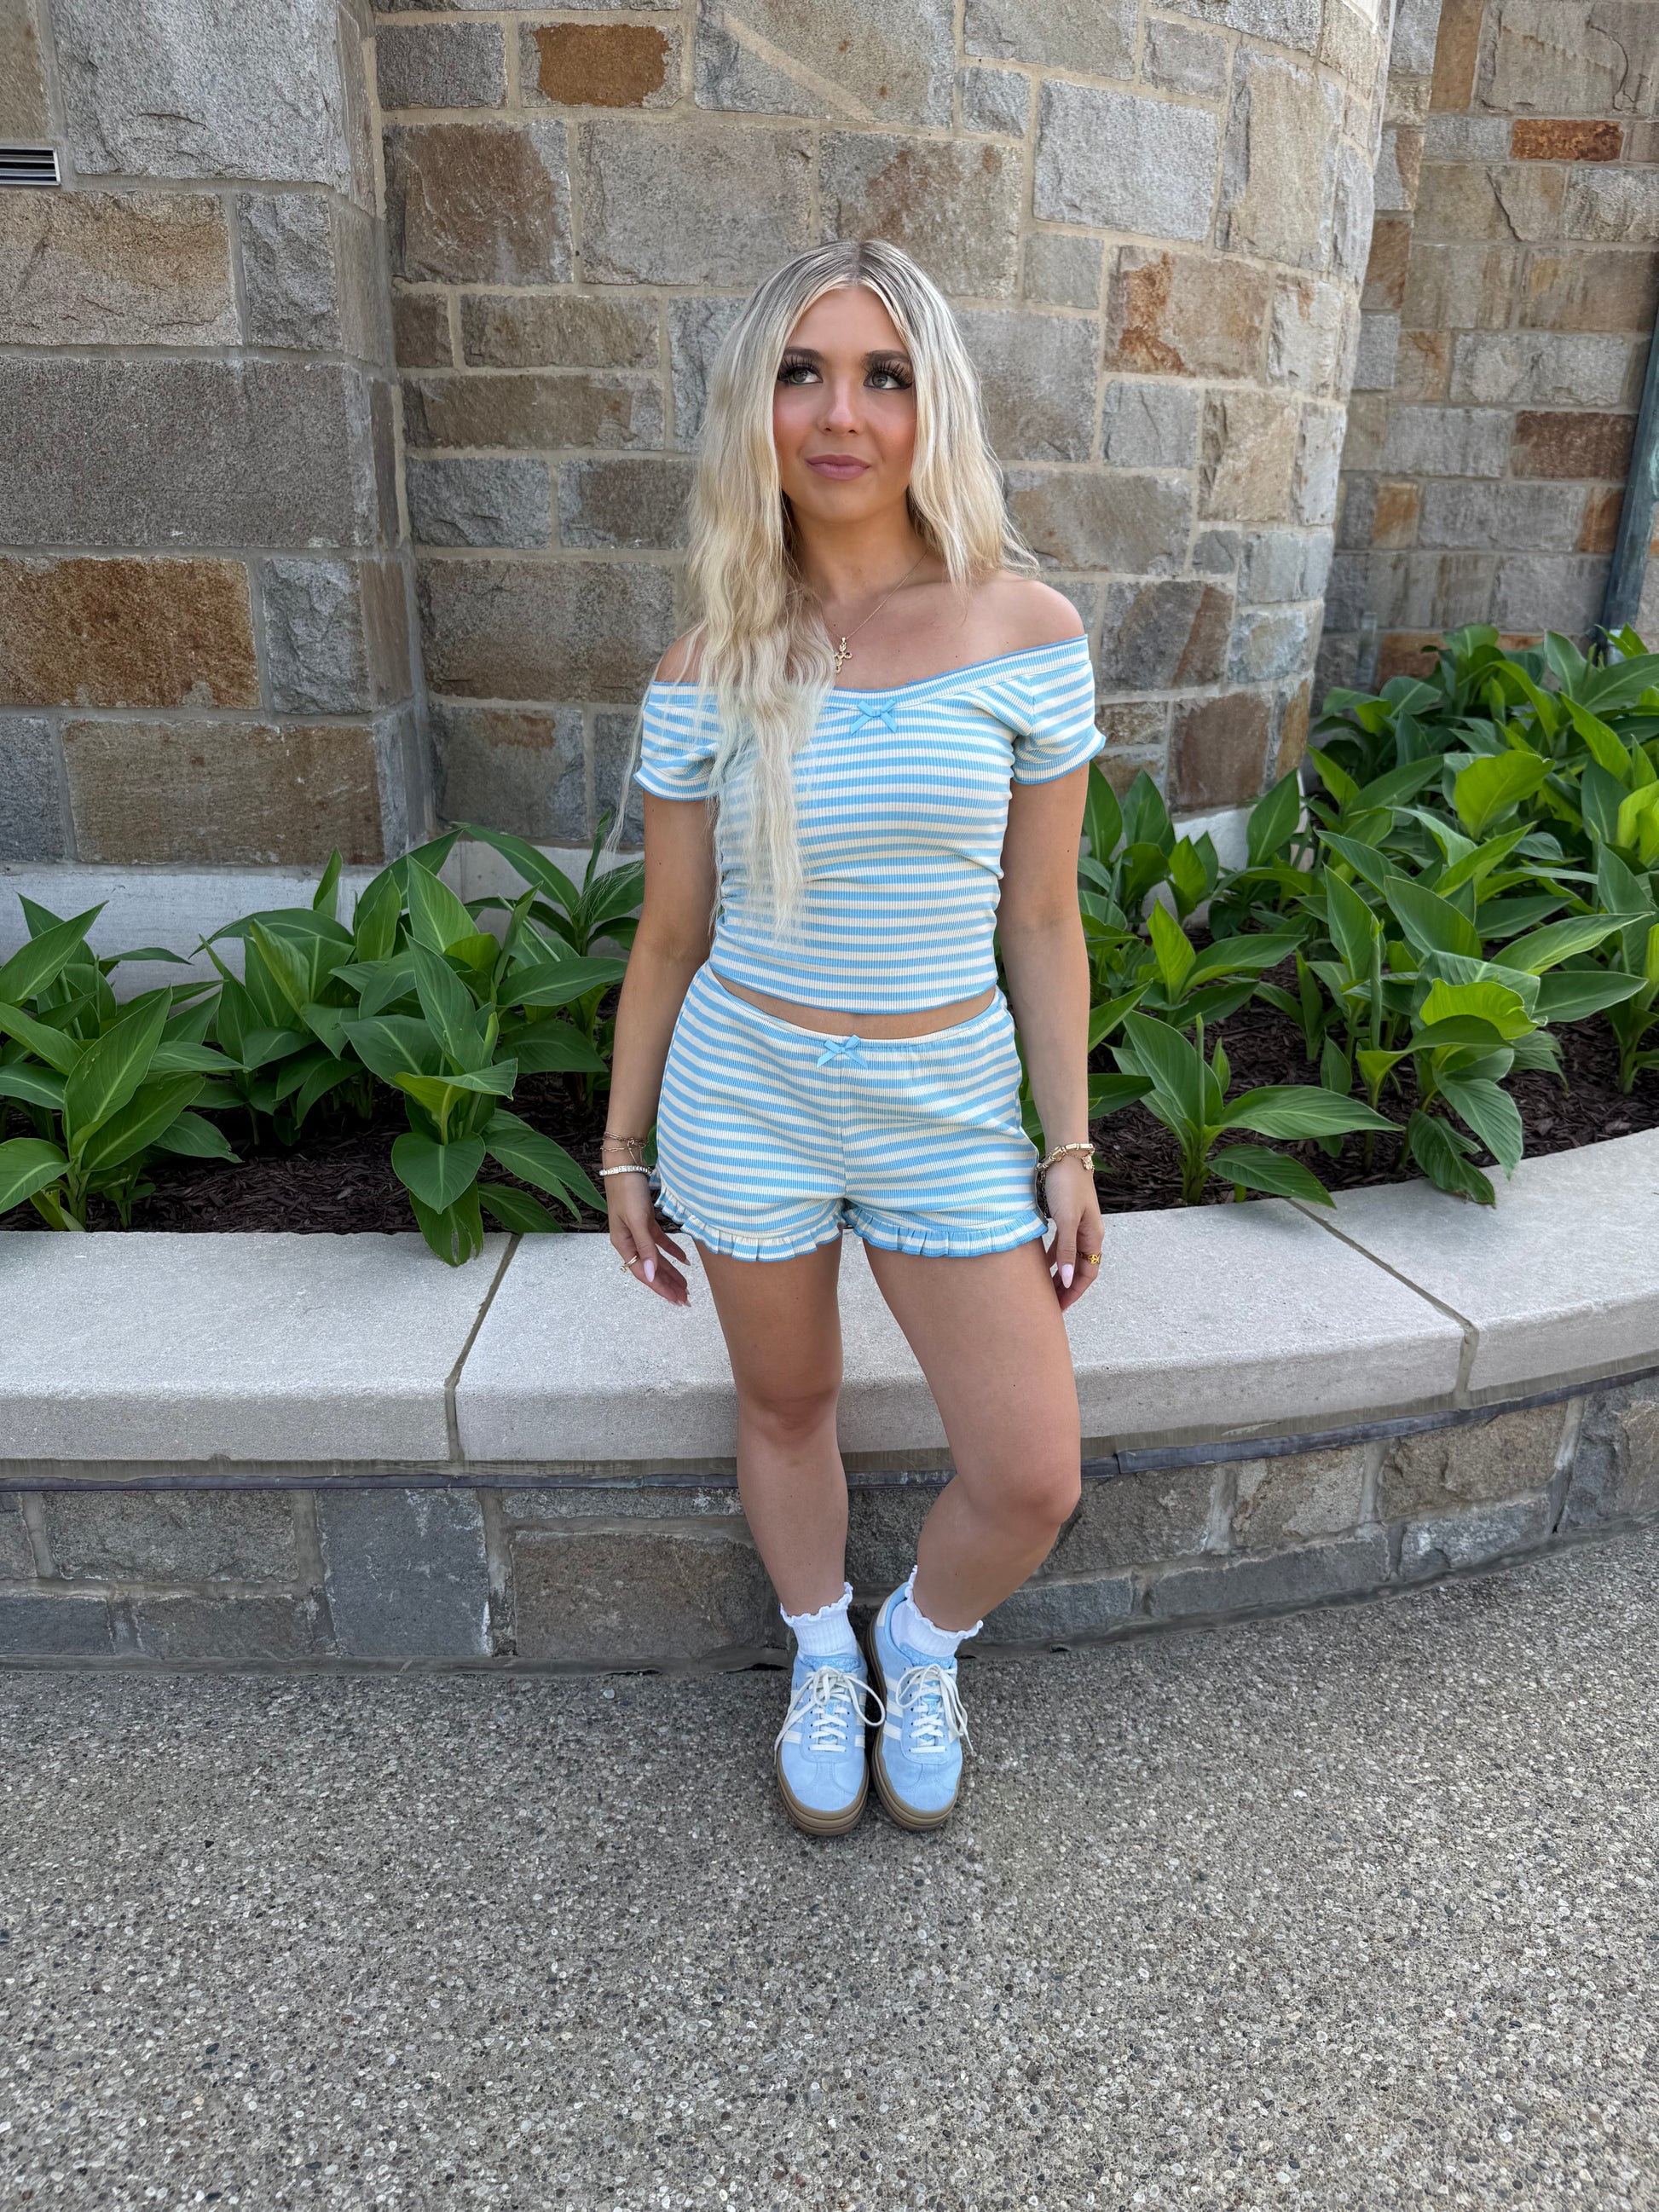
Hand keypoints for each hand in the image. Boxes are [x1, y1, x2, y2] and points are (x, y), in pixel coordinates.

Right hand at [608, 1169, 691, 1304]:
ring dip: (671, 1272)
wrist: (626, 1166)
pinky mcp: (646, 1222)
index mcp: (624, 1244)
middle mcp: (630, 1242)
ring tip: (686, 1286)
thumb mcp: (637, 1220)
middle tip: (686, 1299)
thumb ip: (645, 1247)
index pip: (643, 1273)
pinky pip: (660, 1243)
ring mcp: (638, 1232)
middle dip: (668, 1284)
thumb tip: (649, 1274)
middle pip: (651, 1269)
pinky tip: (685, 1261)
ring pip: (657, 1258)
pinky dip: (672, 1251)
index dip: (660, 1287)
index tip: (676, 1299)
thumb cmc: (628, 1191)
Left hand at [1044, 1155, 1103, 1312]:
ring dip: (1059, 1275)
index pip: (1086, 1273)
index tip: (1059, 1309)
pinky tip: (1041, 1264)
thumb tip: (1065, 1278)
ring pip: (1069, 1258)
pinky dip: (1052, 1257)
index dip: (1073, 1292)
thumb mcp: (1066, 1220)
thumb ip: (1065, 1249)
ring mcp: (1078, 1227)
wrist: (1065, 1156)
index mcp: (1093, 1237)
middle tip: (1049, 1306)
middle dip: (1066, 1288)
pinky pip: (1061, 1245)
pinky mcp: (1066, 1218)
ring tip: (1044, 1290)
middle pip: (1079, 1269)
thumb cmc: (1067, 1186)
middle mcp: (1088, 1235)